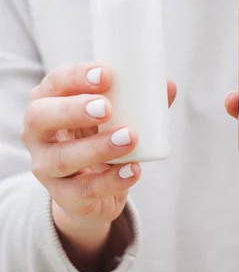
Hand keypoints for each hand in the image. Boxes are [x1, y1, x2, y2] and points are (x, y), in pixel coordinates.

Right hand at [22, 63, 176, 271]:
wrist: (89, 191)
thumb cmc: (98, 137)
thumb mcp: (113, 116)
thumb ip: (139, 102)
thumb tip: (168, 86)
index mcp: (48, 102)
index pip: (54, 82)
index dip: (76, 77)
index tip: (107, 75)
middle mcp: (38, 134)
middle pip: (39, 117)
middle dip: (73, 109)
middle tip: (107, 108)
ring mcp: (46, 167)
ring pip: (62, 158)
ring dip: (98, 147)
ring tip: (130, 138)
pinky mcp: (63, 197)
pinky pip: (83, 190)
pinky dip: (111, 181)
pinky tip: (132, 170)